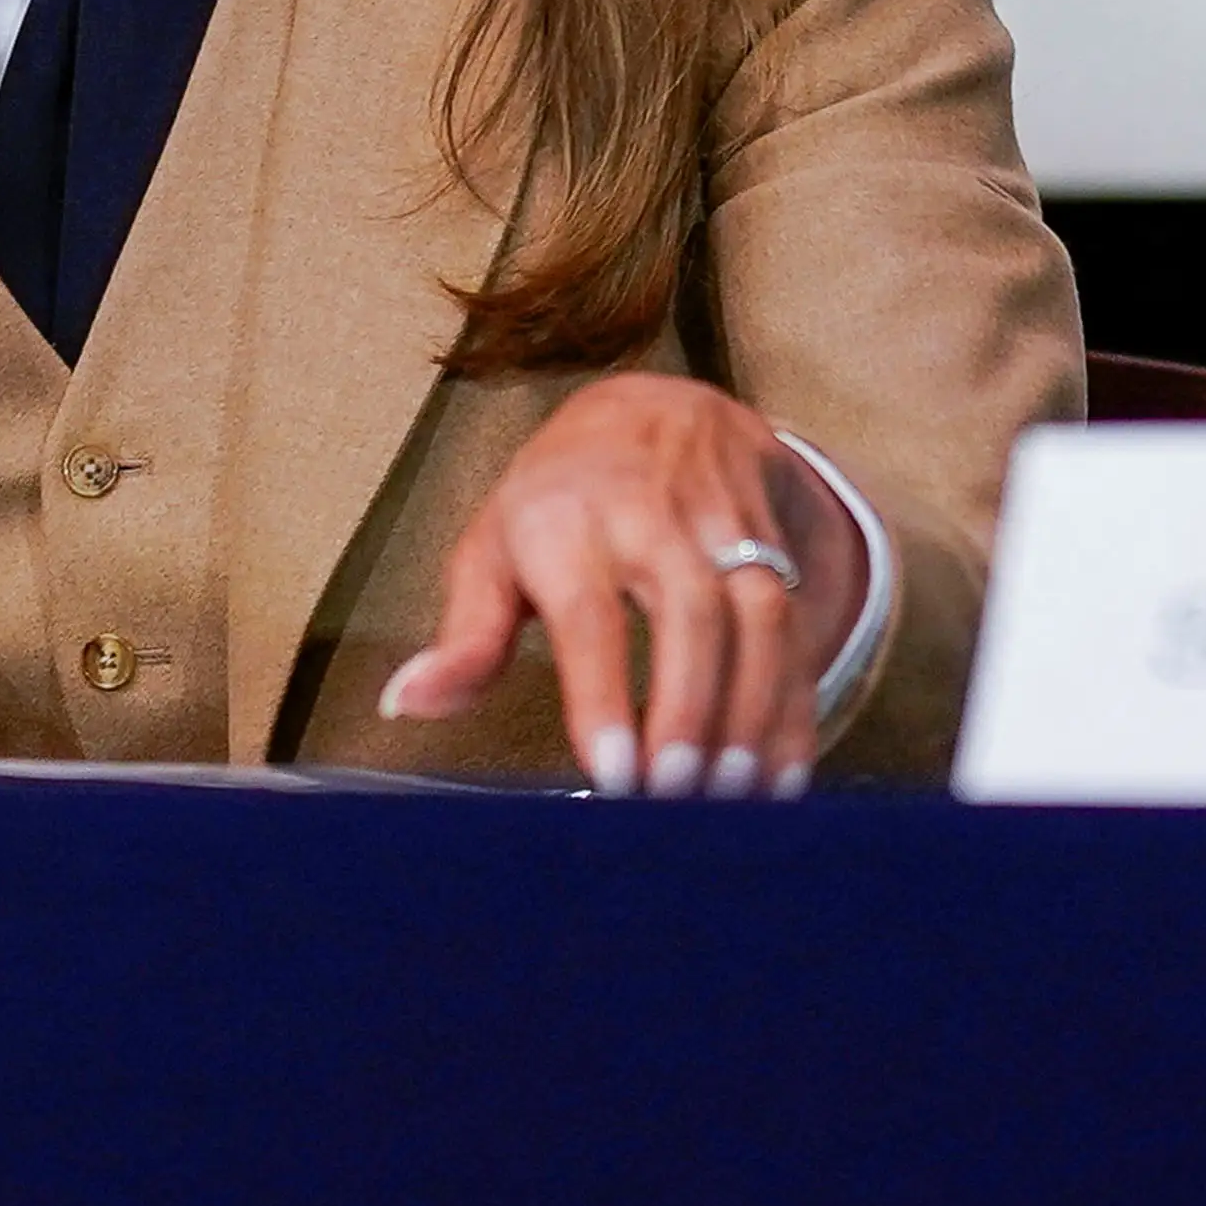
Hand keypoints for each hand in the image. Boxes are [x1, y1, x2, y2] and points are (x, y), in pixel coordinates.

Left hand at [378, 372, 860, 797]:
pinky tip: (781, 776)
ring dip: (754, 710)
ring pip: (760, 614)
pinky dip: (795, 705)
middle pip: (690, 608)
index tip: (612, 773)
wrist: (655, 409)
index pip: (589, 609)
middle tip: (677, 794)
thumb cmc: (558, 499)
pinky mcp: (777, 543)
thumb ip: (462, 635)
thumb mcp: (492, 547)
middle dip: (691, 707)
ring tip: (732, 796)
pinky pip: (799, 626)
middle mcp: (654, 513)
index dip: (602, 692)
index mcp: (568, 518)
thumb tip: (406, 702)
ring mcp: (725, 524)